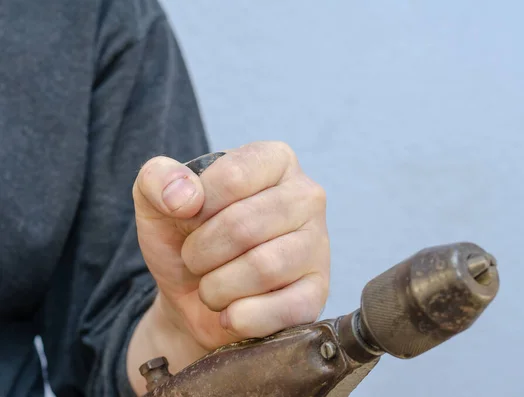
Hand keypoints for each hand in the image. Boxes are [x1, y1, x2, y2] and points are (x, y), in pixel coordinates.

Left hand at [126, 141, 329, 393]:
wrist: (193, 296)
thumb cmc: (185, 238)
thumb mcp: (157, 202)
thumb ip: (157, 180)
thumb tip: (184, 197)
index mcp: (275, 161)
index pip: (234, 177)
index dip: (196, 208)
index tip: (186, 220)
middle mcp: (306, 196)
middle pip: (244, 226)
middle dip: (201, 252)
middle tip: (194, 260)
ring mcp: (318, 245)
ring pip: (264, 268)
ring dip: (217, 288)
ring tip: (211, 286)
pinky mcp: (318, 292)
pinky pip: (284, 309)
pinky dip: (242, 318)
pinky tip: (231, 313)